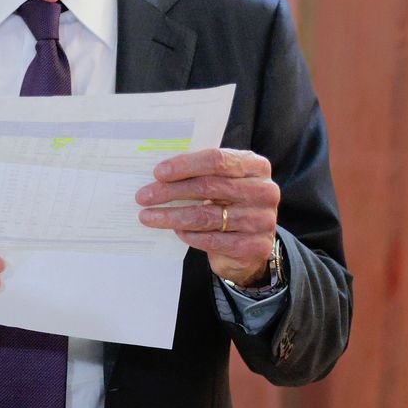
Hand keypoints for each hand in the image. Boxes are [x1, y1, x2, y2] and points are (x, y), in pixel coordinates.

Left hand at [136, 148, 280, 286]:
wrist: (251, 245)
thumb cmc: (229, 204)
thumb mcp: (223, 182)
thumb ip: (201, 173)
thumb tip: (159, 174)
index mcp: (256, 167)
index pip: (217, 160)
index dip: (185, 166)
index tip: (158, 173)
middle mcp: (264, 191)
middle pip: (208, 187)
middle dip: (170, 191)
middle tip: (144, 196)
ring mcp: (262, 220)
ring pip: (206, 216)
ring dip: (171, 216)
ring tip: (147, 216)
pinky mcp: (254, 246)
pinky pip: (211, 239)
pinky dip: (188, 235)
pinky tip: (175, 231)